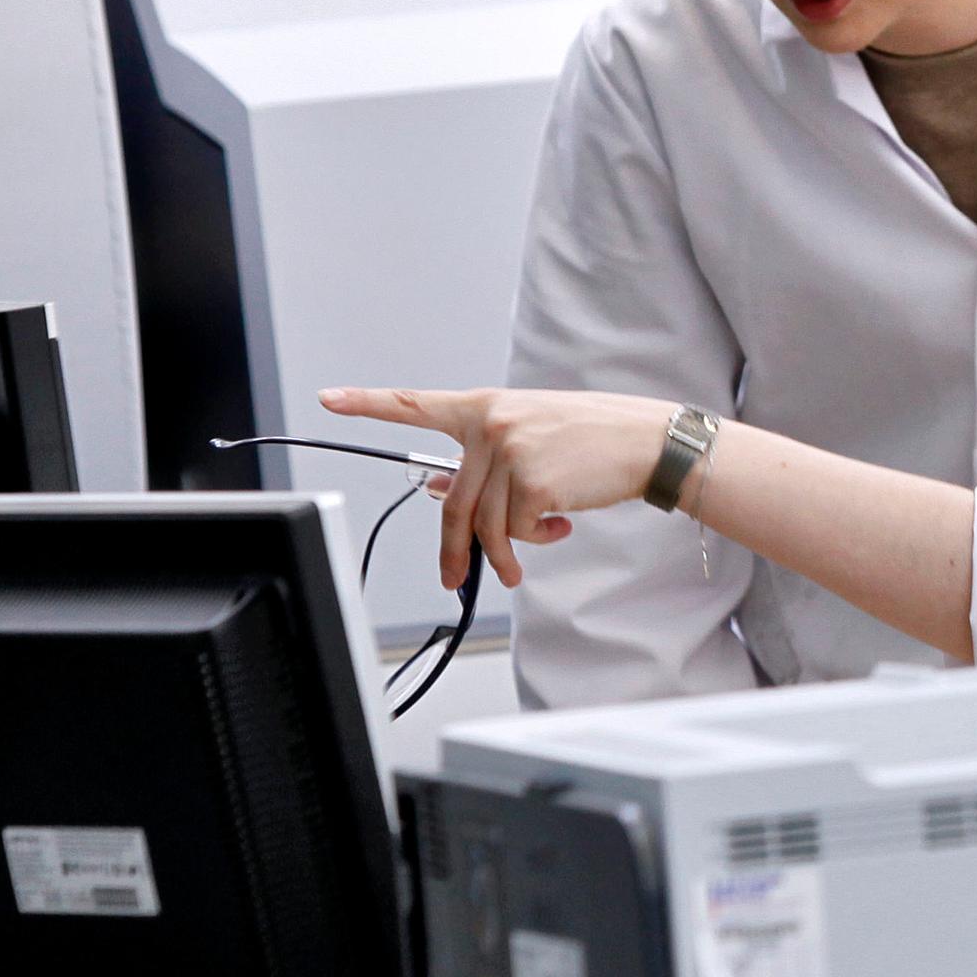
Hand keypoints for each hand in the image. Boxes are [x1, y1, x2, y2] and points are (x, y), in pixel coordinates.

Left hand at [315, 387, 672, 591]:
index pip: (417, 403)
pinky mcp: (532, 484)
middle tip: (452, 578)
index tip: (329, 398)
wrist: (647, 441)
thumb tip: (437, 488)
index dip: (368, 403)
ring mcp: (510, 453)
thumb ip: (484, 459)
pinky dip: (536, 540)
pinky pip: (518, 531)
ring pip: (486, 524)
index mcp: (485, 406)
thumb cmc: (592, 437)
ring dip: (505, 553)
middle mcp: (491, 426)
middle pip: (452, 502)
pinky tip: (561, 526)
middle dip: (452, 550)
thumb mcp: (531, 435)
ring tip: (527, 558)